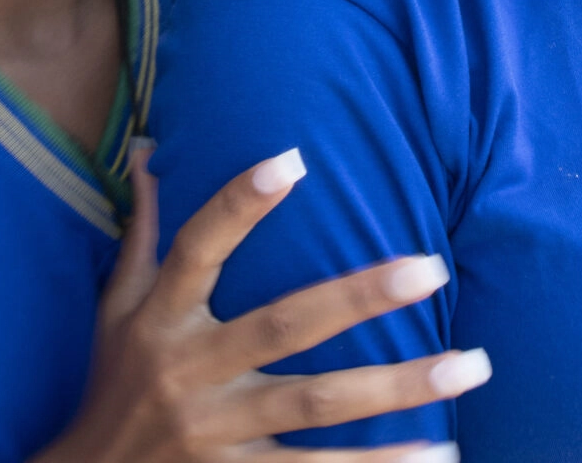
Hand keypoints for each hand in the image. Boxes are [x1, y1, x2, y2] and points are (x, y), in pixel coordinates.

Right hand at [32, 145, 487, 462]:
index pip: (197, 248)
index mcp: (161, 319)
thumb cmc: (112, 385)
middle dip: (360, 296)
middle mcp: (192, 373)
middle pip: (285, 326)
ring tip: (470, 368)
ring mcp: (218, 434)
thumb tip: (152, 148)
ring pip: (319, 406)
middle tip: (433, 267)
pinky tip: (441, 454)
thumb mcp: (114, 310)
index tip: (293, 159)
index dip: (240, 205)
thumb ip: (145, 234)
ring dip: (400, 388)